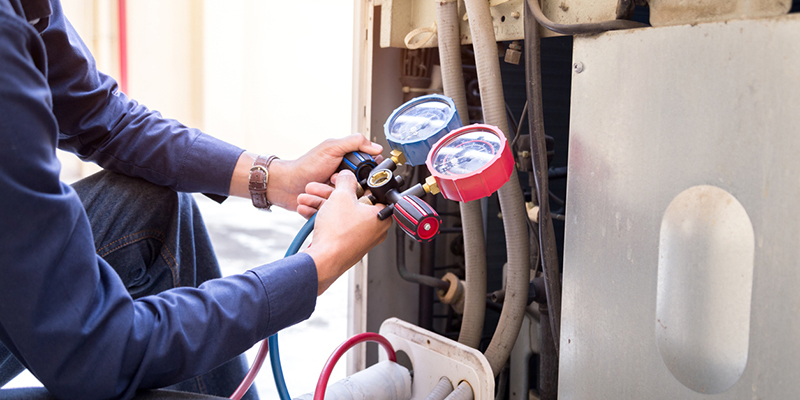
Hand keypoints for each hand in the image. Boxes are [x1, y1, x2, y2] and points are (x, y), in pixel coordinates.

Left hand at [228, 134, 381, 209]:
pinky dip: (323, 210)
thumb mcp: (331, 148)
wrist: (284, 184)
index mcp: (349, 167)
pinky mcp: (329, 210)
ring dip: (331, 200)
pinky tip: (313, 203)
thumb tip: (377, 147)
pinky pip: (333, 216)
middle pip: (361, 193)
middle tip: (333, 183)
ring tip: (319, 191)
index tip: (360, 178)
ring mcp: (337, 197)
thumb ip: (354, 143)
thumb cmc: (305, 166)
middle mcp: (345, 183)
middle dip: (347, 191)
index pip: (369, 174)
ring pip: (347, 206)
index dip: (367, 177)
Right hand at [302, 170, 391, 294]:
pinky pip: (336, 225)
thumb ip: (346, 181)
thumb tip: (347, 176)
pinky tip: (307, 211)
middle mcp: (374, 229)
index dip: (356, 183)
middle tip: (321, 188)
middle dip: (332, 193)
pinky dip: (324, 217)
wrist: (324, 260)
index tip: (345, 180)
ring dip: (322, 204)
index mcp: (382, 216)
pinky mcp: (347, 244)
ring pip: (342, 213)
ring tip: (307, 199)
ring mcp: (360, 238)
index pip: (373, 193)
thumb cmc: (338, 235)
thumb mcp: (341, 196)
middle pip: (353, 202)